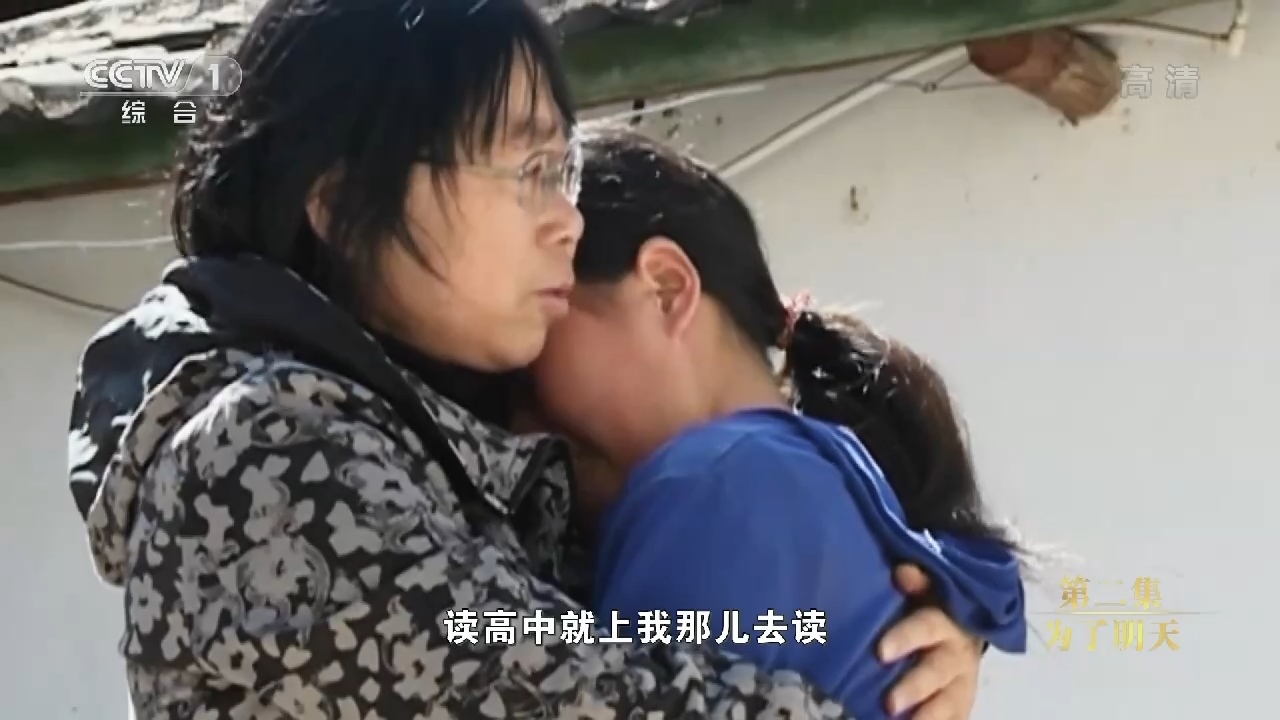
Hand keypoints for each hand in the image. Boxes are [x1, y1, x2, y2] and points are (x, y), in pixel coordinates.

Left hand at [879, 564, 982, 718]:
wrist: (968, 626)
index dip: (905, 639)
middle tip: (889, 704)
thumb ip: (917, 582)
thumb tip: (902, 571)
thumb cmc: (933, 605)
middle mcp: (957, 655)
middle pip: (937, 672)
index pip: (926, 628)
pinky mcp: (962, 701)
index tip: (880, 652)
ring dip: (928, 715)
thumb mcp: (927, 589)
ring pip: (949, 701)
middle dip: (914, 688)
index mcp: (947, 622)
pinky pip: (955, 716)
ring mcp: (962, 682)